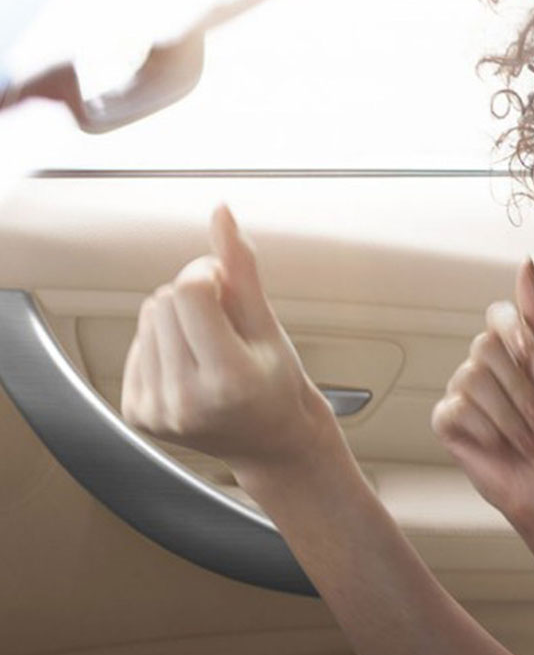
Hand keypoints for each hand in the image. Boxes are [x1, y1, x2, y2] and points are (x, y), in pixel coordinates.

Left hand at [121, 205, 338, 480]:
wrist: (270, 442)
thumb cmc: (277, 382)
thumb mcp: (268, 326)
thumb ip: (241, 268)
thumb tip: (221, 212)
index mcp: (228, 380)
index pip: (190, 291)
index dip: (209, 274)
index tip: (230, 289)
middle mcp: (186, 402)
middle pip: (165, 300)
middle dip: (195, 298)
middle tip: (226, 324)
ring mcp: (157, 411)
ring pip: (148, 317)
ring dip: (177, 319)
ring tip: (210, 346)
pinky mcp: (137, 413)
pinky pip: (137, 342)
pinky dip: (163, 342)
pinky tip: (191, 363)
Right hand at [431, 259, 533, 532]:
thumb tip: (526, 264)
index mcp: (510, 351)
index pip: (498, 317)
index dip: (517, 337)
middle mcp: (482, 367)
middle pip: (484, 348)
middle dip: (520, 389)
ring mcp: (461, 393)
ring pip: (471, 380)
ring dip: (508, 417)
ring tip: (522, 437)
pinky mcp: (447, 421)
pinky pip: (455, 409)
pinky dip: (485, 431)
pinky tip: (495, 444)